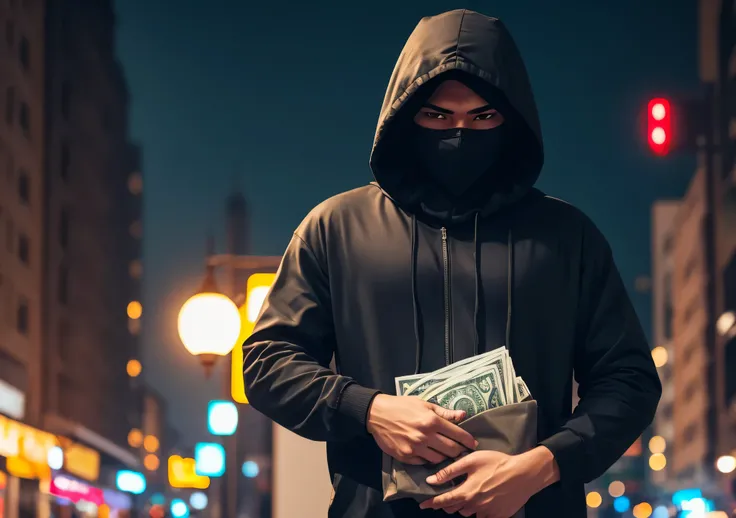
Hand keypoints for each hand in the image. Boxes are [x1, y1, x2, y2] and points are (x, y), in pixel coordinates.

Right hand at [366, 394, 477, 464]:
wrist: (377, 414)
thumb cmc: (403, 406)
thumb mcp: (424, 404)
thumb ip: (444, 412)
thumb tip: (463, 415)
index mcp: (432, 420)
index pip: (457, 434)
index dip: (468, 440)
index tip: (473, 444)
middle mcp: (425, 436)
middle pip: (451, 450)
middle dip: (459, 451)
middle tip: (461, 451)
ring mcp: (415, 448)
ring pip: (439, 459)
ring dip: (444, 457)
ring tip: (445, 453)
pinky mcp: (406, 457)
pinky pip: (424, 463)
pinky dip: (428, 459)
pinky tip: (429, 454)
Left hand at [419, 447, 559, 517]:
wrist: (524, 474)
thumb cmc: (496, 463)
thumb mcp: (471, 461)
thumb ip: (450, 471)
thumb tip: (431, 480)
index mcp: (466, 492)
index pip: (443, 501)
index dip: (431, 503)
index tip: (422, 504)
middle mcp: (474, 506)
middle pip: (454, 509)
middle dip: (447, 503)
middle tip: (445, 496)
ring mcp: (486, 512)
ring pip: (467, 513)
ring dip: (462, 506)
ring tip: (465, 495)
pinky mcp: (497, 516)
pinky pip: (482, 516)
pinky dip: (477, 510)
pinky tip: (481, 500)